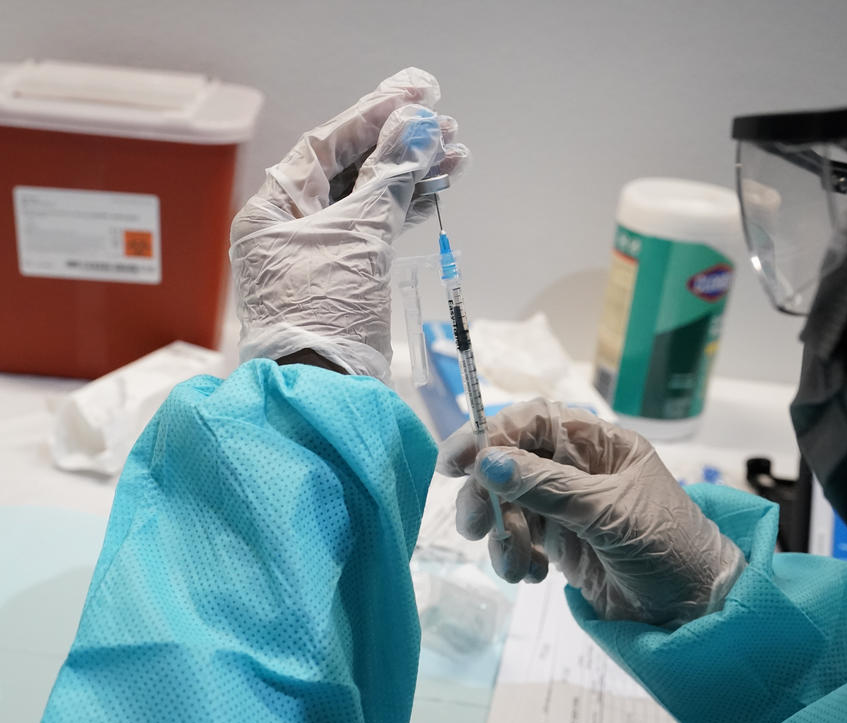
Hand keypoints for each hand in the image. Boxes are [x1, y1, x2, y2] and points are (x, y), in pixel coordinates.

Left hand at [230, 68, 468, 380]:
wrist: (325, 390)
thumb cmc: (325, 311)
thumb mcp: (358, 237)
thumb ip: (389, 178)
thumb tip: (417, 126)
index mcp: (275, 208)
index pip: (326, 145)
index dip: (373, 115)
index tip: (416, 93)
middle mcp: (292, 224)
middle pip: (350, 168)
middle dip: (400, 146)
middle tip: (446, 126)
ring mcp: (319, 250)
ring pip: (369, 198)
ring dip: (411, 176)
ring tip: (456, 156)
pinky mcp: (345, 274)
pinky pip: (377, 227)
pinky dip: (406, 209)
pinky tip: (438, 190)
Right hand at [437, 400, 746, 626]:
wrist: (694, 611)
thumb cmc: (667, 547)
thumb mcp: (608, 513)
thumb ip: (548, 487)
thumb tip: (488, 462)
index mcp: (598, 444)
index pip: (534, 422)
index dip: (491, 434)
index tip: (456, 462)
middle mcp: (579, 468)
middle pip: (511, 463)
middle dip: (488, 494)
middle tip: (476, 527)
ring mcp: (567, 506)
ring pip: (509, 505)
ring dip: (502, 535)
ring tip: (518, 567)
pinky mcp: (561, 543)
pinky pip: (519, 539)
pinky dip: (516, 557)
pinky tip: (535, 576)